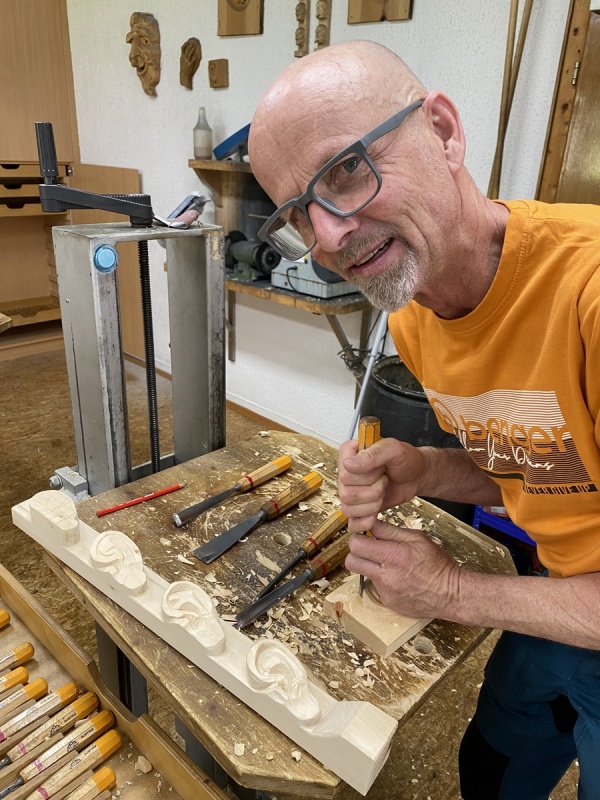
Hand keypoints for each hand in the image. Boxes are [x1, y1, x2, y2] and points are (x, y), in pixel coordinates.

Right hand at [338, 438, 425, 530]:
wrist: (416, 476)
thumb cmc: (406, 460)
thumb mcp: (393, 450)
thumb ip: (372, 455)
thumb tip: (349, 465)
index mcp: (349, 454)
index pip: (344, 473)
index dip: (365, 475)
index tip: (380, 467)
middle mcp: (346, 474)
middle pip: (347, 493)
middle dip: (373, 490)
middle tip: (385, 479)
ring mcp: (350, 492)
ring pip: (348, 508)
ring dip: (372, 504)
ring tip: (383, 492)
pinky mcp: (358, 508)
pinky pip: (353, 523)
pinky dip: (365, 522)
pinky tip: (375, 515)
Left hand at [345, 519, 461, 618]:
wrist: (451, 594)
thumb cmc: (438, 565)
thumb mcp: (417, 538)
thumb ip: (390, 531)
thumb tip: (371, 523)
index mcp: (393, 556)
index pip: (356, 544)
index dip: (358, 537)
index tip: (365, 535)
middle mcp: (385, 576)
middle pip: (351, 561)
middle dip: (356, 552)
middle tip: (368, 548)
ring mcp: (385, 591)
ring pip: (362, 574)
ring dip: (368, 565)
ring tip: (385, 562)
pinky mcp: (387, 602)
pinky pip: (375, 586)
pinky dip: (382, 580)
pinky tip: (397, 577)